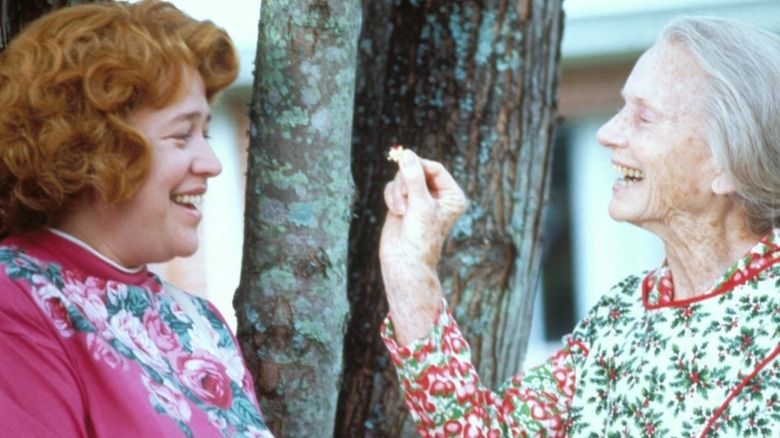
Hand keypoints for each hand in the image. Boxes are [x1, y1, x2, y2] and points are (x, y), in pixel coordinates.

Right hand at [379, 149, 466, 343]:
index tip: (406, 168)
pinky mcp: (403, 203)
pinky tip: (395, 212)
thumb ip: (414, 178)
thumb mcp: (420, 205)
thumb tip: (406, 153)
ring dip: (398, 192)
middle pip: (416, 169)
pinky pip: (393, 187)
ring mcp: (419, 199)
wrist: (405, 262)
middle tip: (405, 197)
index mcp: (452, 195)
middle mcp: (437, 196)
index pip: (435, 168)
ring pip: (402, 178)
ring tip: (400, 210)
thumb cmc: (420, 237)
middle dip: (406, 182)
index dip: (419, 166)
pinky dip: (391, 197)